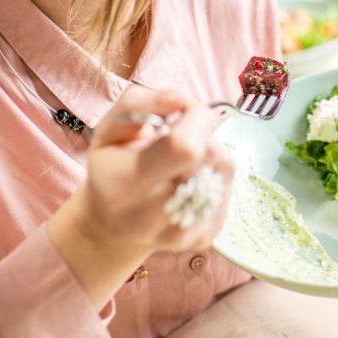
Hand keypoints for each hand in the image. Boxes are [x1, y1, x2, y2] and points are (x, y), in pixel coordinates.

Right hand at [48, 86, 233, 308]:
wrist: (112, 225)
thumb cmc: (112, 166)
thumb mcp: (109, 127)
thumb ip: (140, 103)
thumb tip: (183, 100)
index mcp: (123, 185)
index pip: (185, 147)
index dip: (195, 118)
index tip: (182, 112)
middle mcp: (151, 217)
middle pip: (210, 155)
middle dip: (202, 132)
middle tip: (180, 136)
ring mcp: (181, 233)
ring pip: (224, 168)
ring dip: (211, 152)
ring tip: (183, 160)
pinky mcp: (204, 238)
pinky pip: (229, 187)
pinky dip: (216, 174)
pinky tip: (192, 179)